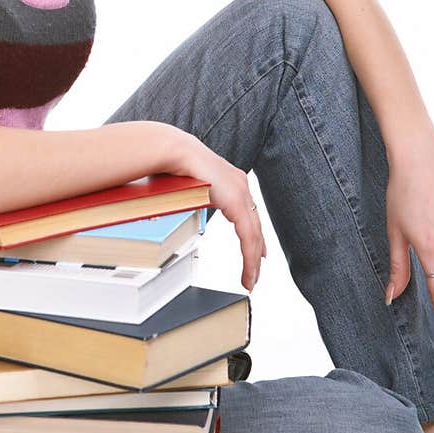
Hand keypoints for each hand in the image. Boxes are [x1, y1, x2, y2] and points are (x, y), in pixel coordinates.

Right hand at [177, 133, 266, 291]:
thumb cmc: (175, 166)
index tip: (259, 253)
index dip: (255, 236)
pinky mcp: (237, 203)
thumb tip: (191, 208)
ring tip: (250, 280)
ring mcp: (241, 193)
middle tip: (254, 274)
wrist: (174, 151)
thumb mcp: (192, 189)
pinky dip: (249, 257)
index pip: (249, 215)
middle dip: (256, 254)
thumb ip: (200, 200)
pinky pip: (248, 236)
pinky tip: (250, 270)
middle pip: (255, 227)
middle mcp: (241, 186)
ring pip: (254, 235)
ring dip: (253, 261)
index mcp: (232, 182)